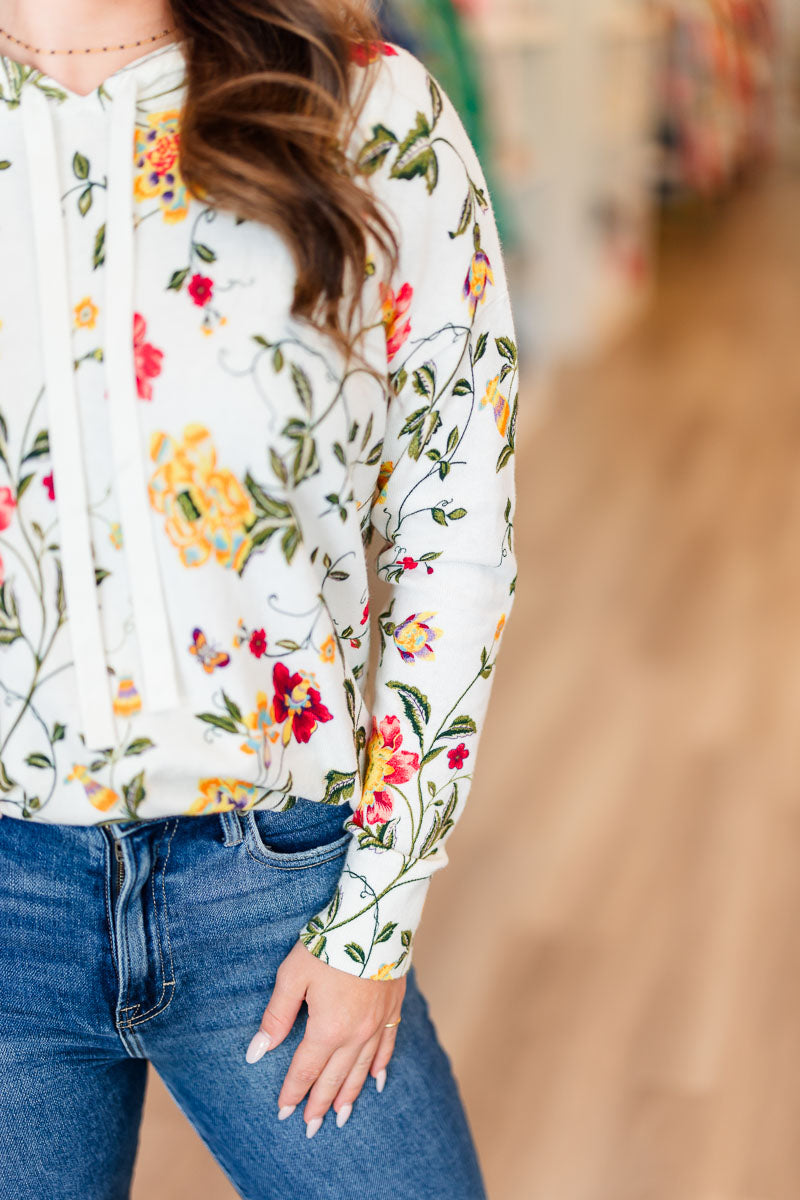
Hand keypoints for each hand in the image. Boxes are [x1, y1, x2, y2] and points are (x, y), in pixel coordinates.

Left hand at [245, 940, 405, 1136]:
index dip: (293, 1093)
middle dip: (320, 1104)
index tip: (284, 1113)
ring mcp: (377, 1023)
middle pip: (335, 1078)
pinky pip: (387, 1047)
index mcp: (328, 1029)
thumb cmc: (328, 944)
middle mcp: (356, 1035)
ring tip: (342, 1117)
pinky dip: (380, 1067)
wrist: (375, 918)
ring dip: (350, 1095)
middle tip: (311, 1129)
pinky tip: (377, 1080)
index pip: (306, 1070)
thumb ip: (276, 1016)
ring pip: (361, 1070)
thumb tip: (257, 1052)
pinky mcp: (392, 1009)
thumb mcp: (292, 976)